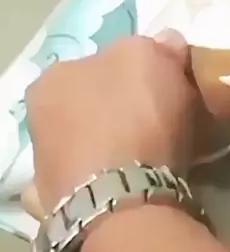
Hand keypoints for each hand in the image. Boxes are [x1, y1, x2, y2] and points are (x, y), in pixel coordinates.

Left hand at [25, 31, 194, 214]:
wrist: (123, 198)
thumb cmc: (134, 117)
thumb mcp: (152, 58)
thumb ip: (158, 47)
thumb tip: (167, 44)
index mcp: (54, 77)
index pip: (99, 64)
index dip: (135, 73)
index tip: (163, 88)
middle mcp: (40, 119)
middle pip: (91, 105)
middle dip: (121, 111)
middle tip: (161, 124)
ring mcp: (48, 166)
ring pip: (89, 145)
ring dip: (115, 148)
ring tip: (153, 159)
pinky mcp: (63, 207)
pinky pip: (92, 183)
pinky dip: (109, 181)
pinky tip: (133, 184)